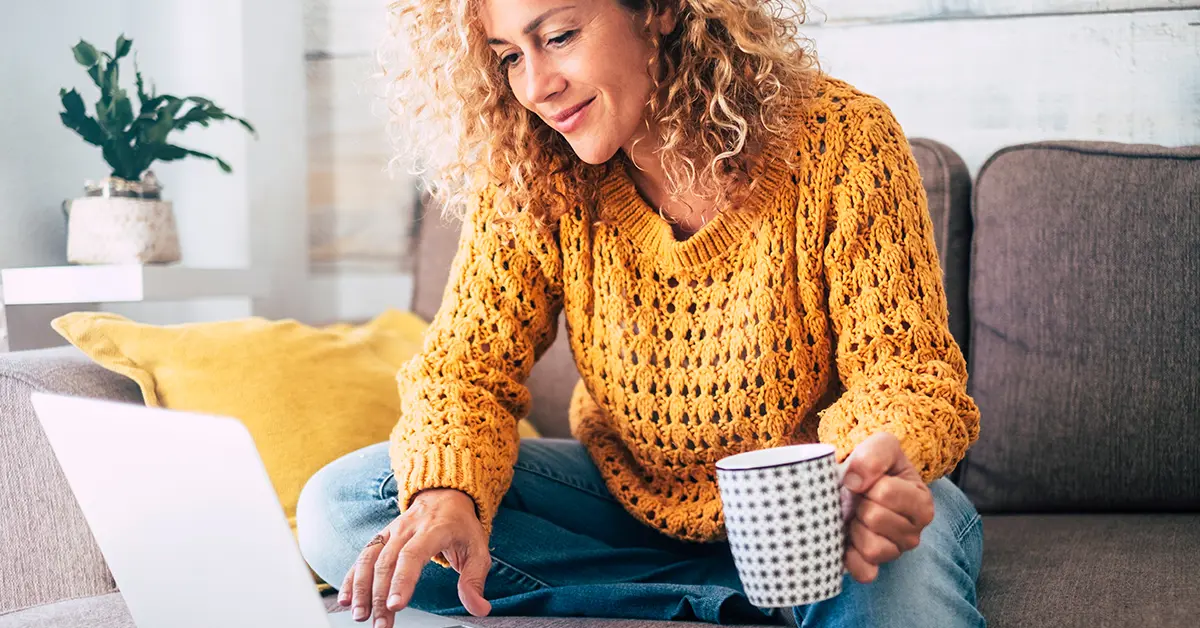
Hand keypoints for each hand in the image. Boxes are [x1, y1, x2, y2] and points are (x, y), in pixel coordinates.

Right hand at [339, 488, 491, 625]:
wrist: (445, 495)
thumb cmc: (461, 526)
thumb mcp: (478, 549)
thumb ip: (474, 580)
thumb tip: (479, 608)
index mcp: (434, 529)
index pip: (413, 555)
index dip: (402, 580)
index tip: (396, 605)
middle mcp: (408, 528)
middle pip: (388, 562)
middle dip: (380, 595)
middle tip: (381, 623)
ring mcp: (391, 531)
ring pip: (370, 558)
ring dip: (361, 588)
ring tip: (360, 615)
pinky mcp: (381, 537)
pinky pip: (363, 556)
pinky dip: (351, 578)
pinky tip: (346, 599)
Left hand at [838, 432, 934, 583]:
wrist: (858, 481)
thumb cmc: (874, 465)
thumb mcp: (882, 445)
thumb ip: (874, 454)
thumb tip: (854, 481)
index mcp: (922, 502)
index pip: (886, 493)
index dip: (867, 482)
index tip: (867, 480)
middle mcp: (914, 532)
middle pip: (875, 519)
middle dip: (859, 504)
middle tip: (860, 499)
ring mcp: (895, 552)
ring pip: (872, 548)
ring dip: (855, 528)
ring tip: (856, 516)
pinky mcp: (875, 567)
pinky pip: (864, 572)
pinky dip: (850, 557)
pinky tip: (848, 539)